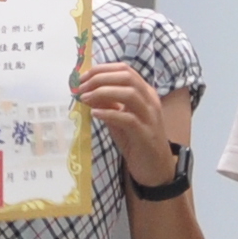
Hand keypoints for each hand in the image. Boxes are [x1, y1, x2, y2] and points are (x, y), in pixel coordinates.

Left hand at [74, 60, 181, 186]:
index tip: (83, 77)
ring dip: (103, 92)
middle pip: (127, 77)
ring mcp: (150, 117)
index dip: (102, 69)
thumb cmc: (137, 142)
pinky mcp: (146, 134)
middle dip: (100, 78)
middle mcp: (150, 101)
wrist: (155, 168)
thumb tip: (88, 92)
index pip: (125, 70)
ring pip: (129, 93)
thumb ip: (108, 105)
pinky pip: (128, 118)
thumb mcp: (119, 119)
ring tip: (85, 98)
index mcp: (145, 93)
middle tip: (81, 87)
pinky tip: (95, 114)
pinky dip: (109, 113)